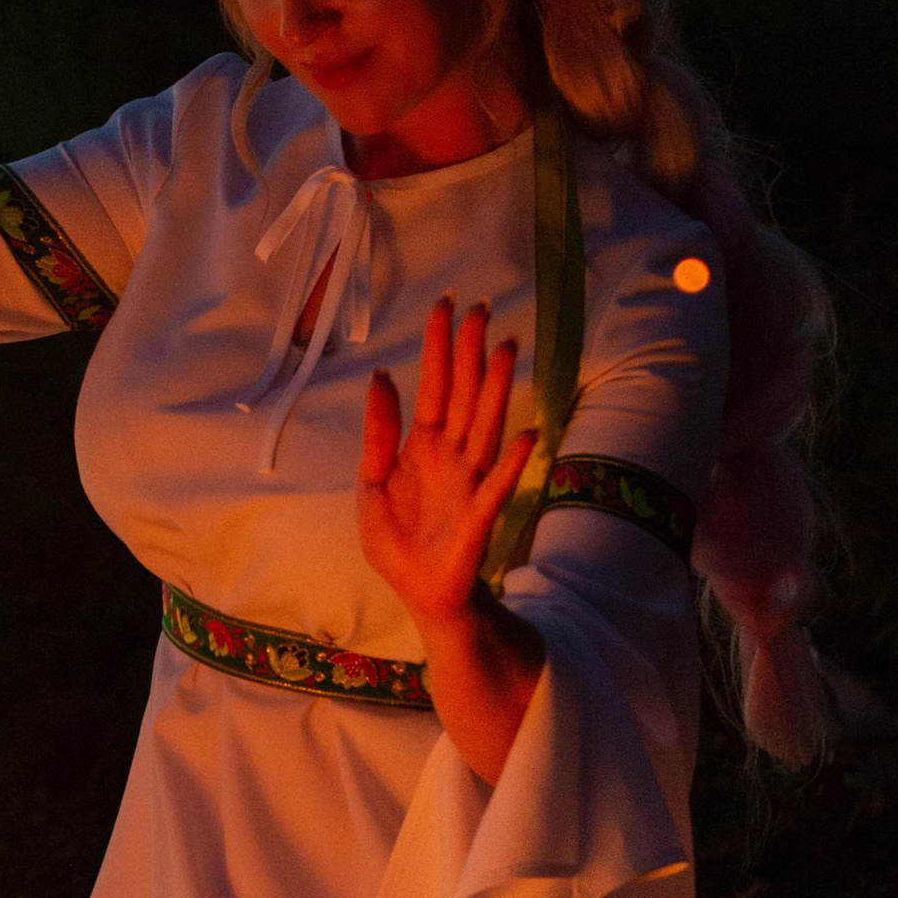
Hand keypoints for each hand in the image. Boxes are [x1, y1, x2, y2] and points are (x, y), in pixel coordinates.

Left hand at [357, 296, 534, 632]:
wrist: (419, 592)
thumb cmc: (398, 540)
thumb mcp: (371, 483)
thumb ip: (378, 432)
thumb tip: (380, 376)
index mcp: (423, 445)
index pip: (434, 385)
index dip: (439, 347)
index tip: (446, 305)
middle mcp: (452, 455)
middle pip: (465, 393)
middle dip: (472, 352)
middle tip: (482, 307)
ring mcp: (470, 481)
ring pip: (486, 425)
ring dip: (497, 388)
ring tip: (507, 348)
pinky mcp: (479, 516)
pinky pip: (497, 484)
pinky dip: (512, 461)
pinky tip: (527, 434)